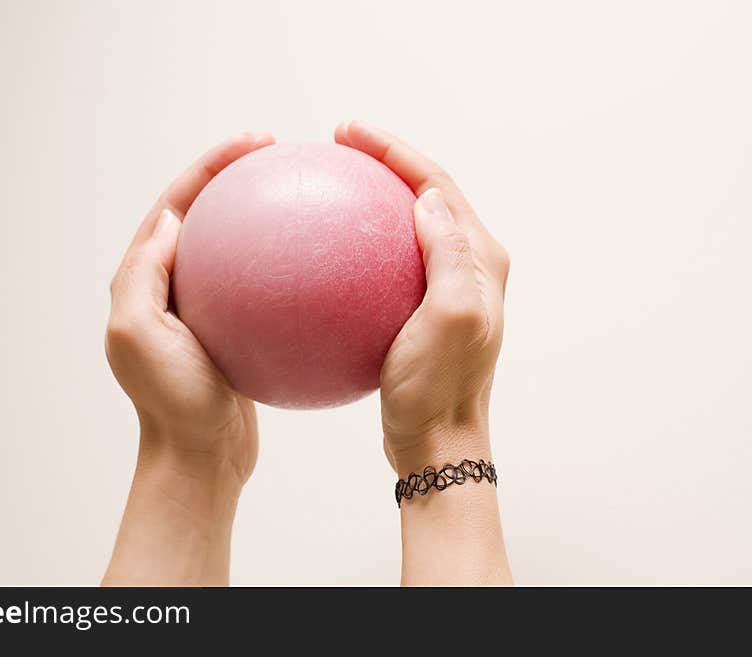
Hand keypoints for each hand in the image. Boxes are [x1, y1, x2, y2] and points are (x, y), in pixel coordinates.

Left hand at [102, 132, 273, 585]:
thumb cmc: (169, 403)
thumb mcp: (138, 333)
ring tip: (301, 193)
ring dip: (261, 217)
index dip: (208, 166)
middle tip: (275, 152)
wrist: (197, 458)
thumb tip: (172, 218)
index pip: (176, 205)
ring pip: (234, 248)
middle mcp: (168, 288)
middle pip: (205, 214)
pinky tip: (322, 266)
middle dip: (235, 176)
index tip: (252, 143)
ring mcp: (203, 311)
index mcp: (142, 280)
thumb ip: (143, 272)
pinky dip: (286, 270)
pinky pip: (260, 289)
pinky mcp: (232, 333)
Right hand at [335, 121, 511, 584]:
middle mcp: (469, 266)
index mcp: (481, 259)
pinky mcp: (421, 312)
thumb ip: (448, 254)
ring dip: (374, 195)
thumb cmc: (440, 388)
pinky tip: (322, 254)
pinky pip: (387, 262)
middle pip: (425, 194)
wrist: (437, 445)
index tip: (349, 131)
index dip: (396, 150)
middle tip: (340, 142)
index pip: (438, 184)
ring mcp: (445, 289)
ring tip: (331, 180)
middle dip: (385, 160)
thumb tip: (426, 198)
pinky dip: (359, 245)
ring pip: (406, 224)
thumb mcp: (451, 318)